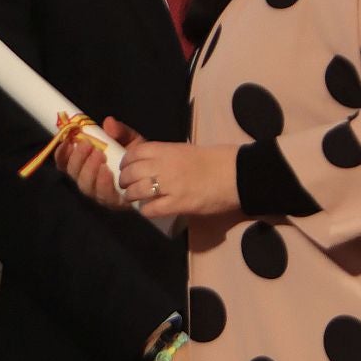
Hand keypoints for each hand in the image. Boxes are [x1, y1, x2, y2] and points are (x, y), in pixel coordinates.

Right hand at [57, 115, 135, 210]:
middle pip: (74, 174)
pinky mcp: (113, 203)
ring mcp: (100, 194)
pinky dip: (103, 183)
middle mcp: (89, 181)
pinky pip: (103, 195)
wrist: (156, 173)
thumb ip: (119, 131)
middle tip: (88, 145)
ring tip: (100, 155)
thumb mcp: (129, 139)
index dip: (61, 154)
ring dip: (89, 169)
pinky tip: (108, 171)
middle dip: (77, 159)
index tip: (66, 141)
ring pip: (85, 185)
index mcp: (86, 165)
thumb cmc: (137, 157)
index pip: (65, 163)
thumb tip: (108, 122)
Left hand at [110, 141, 239, 218]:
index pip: (134, 153)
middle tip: (126, 186)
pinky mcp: (178, 203)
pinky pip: (151, 208)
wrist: (236, 173)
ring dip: (131, 196)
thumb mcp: (184, 150)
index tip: (125, 167)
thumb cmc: (214, 160)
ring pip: (137, 191)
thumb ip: (165, 155)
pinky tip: (148, 210)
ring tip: (134, 199)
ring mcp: (170, 185)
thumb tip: (147, 163)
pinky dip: (146, 210)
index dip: (126, 162)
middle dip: (124, 180)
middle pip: (131, 173)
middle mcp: (164, 165)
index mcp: (166, 149)